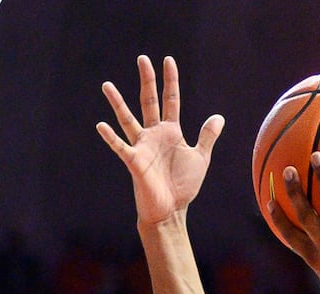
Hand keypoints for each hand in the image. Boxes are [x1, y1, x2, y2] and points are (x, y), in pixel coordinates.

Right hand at [97, 55, 224, 225]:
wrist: (171, 210)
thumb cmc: (183, 185)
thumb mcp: (200, 158)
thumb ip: (207, 136)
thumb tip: (219, 117)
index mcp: (171, 132)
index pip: (171, 100)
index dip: (170, 81)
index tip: (168, 60)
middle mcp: (154, 135)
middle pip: (149, 102)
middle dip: (147, 81)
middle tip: (142, 58)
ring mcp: (142, 146)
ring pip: (128, 119)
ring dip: (118, 103)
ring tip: (107, 85)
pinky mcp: (134, 161)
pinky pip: (120, 146)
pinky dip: (110, 137)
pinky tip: (101, 124)